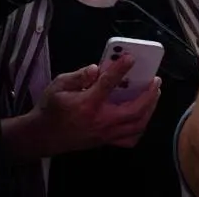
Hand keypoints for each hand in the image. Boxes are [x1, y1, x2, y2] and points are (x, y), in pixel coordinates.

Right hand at [24, 54, 160, 153]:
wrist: (43, 136)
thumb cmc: (50, 109)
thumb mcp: (58, 86)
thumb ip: (78, 76)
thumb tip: (97, 68)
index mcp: (87, 104)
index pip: (109, 84)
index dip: (121, 69)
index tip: (131, 58)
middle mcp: (100, 120)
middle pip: (134, 109)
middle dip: (149, 94)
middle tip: (156, 80)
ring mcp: (106, 134)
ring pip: (137, 125)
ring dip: (150, 109)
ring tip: (154, 95)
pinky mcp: (106, 142)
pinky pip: (130, 138)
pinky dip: (140, 127)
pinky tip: (142, 117)